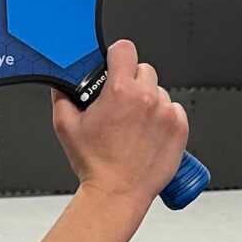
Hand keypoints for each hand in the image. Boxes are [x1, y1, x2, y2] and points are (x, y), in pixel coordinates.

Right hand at [50, 38, 189, 204]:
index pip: (125, 49)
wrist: (117, 193)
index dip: (117, 56)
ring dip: (148, 101)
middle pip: (143, 69)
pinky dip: (163, 117)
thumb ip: (62, 96)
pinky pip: (174, 109)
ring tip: (134, 124)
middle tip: (121, 103)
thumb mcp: (65, 126)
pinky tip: (148, 133)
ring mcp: (166, 113)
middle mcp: (146, 98)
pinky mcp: (179, 128)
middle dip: (131, 82)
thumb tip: (62, 82)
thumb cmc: (95, 164)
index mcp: (119, 91)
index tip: (114, 65)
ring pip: (159, 91)